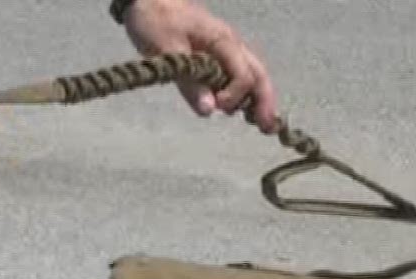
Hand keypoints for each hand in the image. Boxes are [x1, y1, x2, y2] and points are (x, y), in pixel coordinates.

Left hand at [120, 0, 279, 132]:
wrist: (148, 0)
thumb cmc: (156, 21)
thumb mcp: (167, 51)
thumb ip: (189, 82)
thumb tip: (209, 111)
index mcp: (223, 41)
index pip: (243, 75)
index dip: (235, 96)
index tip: (218, 107)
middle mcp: (232, 45)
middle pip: (258, 74)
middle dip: (265, 101)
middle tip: (268, 129)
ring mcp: (227, 49)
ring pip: (253, 74)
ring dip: (258, 98)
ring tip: (260, 123)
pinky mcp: (218, 54)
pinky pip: (240, 74)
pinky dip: (245, 92)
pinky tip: (241, 108)